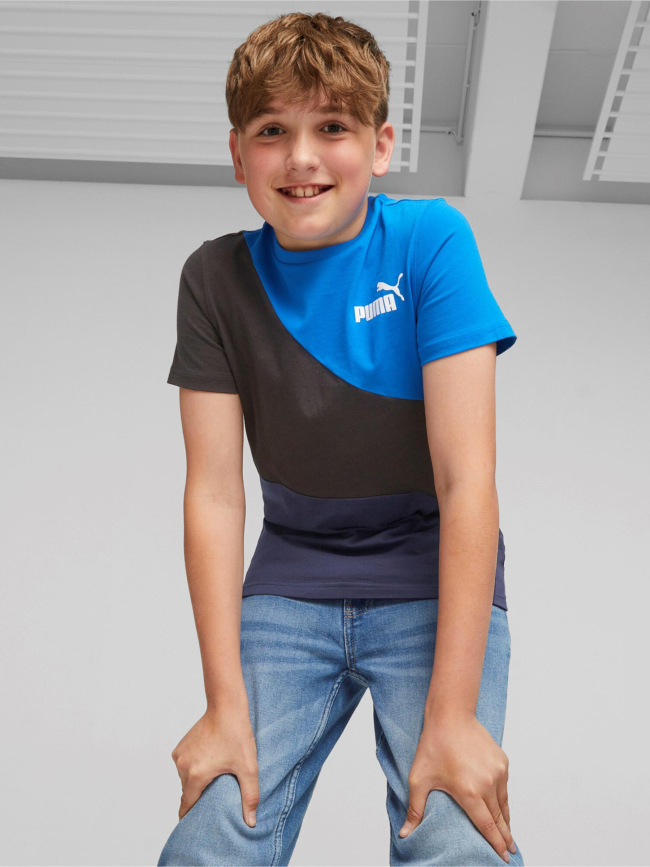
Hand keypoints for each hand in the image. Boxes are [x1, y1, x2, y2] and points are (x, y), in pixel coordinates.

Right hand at [170, 701, 259, 824]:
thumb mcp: (248, 768)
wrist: (226, 706)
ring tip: (214, 776)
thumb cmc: (237, 735)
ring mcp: (179, 755)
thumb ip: (250, 797)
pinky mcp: (180, 746)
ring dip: (197, 780)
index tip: (194, 825)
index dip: (190, 817)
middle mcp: (183, 766)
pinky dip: (193, 767)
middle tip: (214, 795)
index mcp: (196, 775)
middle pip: (188, 791)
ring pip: (185, 778)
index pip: (186, 805)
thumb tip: (251, 823)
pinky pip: (184, 765)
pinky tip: (209, 762)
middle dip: (199, 796)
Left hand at [399, 714, 516, 862]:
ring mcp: (498, 772)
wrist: (451, 715)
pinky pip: (504, 786)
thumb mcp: (419, 779)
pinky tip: (501, 805)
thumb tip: (404, 834)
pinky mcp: (502, 761)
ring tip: (508, 833)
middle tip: (511, 852)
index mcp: (469, 792)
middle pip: (500, 818)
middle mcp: (488, 784)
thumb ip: (415, 809)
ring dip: (506, 818)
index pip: (487, 826)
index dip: (496, 844)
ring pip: (504, 802)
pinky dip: (503, 798)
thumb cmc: (433, 745)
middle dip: (506, 837)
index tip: (504, 858)